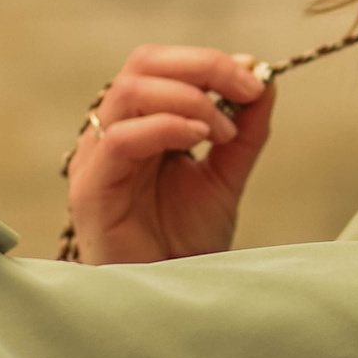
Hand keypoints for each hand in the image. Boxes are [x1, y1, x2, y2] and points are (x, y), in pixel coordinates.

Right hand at [68, 45, 275, 265]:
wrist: (171, 296)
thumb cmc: (185, 242)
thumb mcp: (225, 177)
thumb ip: (244, 132)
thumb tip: (265, 81)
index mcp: (139, 123)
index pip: (161, 64)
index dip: (209, 62)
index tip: (256, 80)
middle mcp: (111, 132)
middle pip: (142, 65)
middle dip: (203, 66)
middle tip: (247, 89)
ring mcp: (96, 158)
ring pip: (128, 92)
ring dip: (188, 98)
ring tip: (224, 131)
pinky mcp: (91, 189)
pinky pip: (120, 139)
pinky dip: (165, 127)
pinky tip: (199, 140)